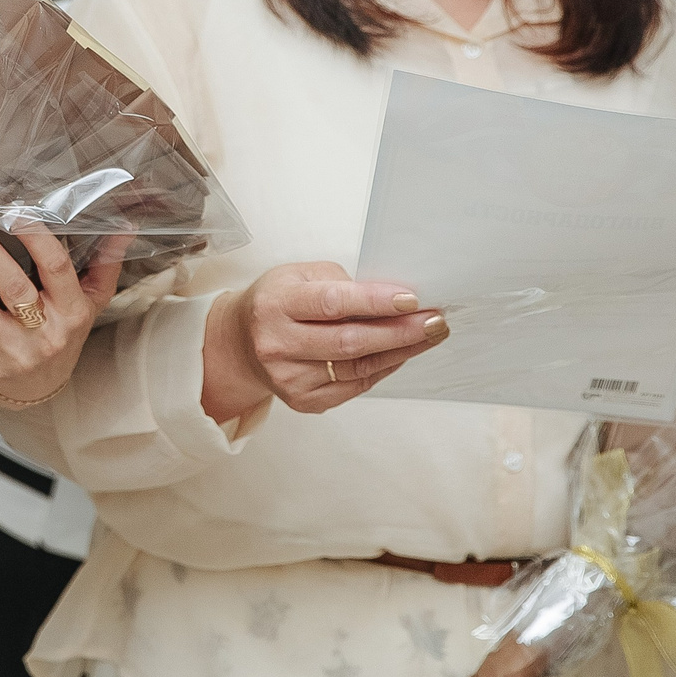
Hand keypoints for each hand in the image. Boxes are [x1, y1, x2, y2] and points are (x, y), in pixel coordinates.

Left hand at [0, 222, 127, 405]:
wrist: (41, 391)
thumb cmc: (65, 333)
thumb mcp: (91, 303)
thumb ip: (105, 265)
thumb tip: (126, 227)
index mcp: (70, 311)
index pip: (57, 270)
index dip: (38, 240)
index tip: (16, 213)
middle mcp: (42, 333)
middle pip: (15, 290)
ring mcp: (9, 351)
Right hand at [201, 262, 449, 422]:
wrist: (240, 344)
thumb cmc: (276, 302)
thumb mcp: (298, 275)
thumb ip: (340, 283)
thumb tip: (392, 297)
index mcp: (276, 305)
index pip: (332, 304)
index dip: (375, 302)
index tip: (411, 299)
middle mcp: (278, 344)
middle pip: (351, 342)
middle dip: (400, 331)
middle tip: (435, 320)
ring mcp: (290, 378)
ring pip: (358, 368)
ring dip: (401, 351)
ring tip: (429, 335)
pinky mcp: (303, 401)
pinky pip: (355, 386)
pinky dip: (383, 369)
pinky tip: (400, 354)